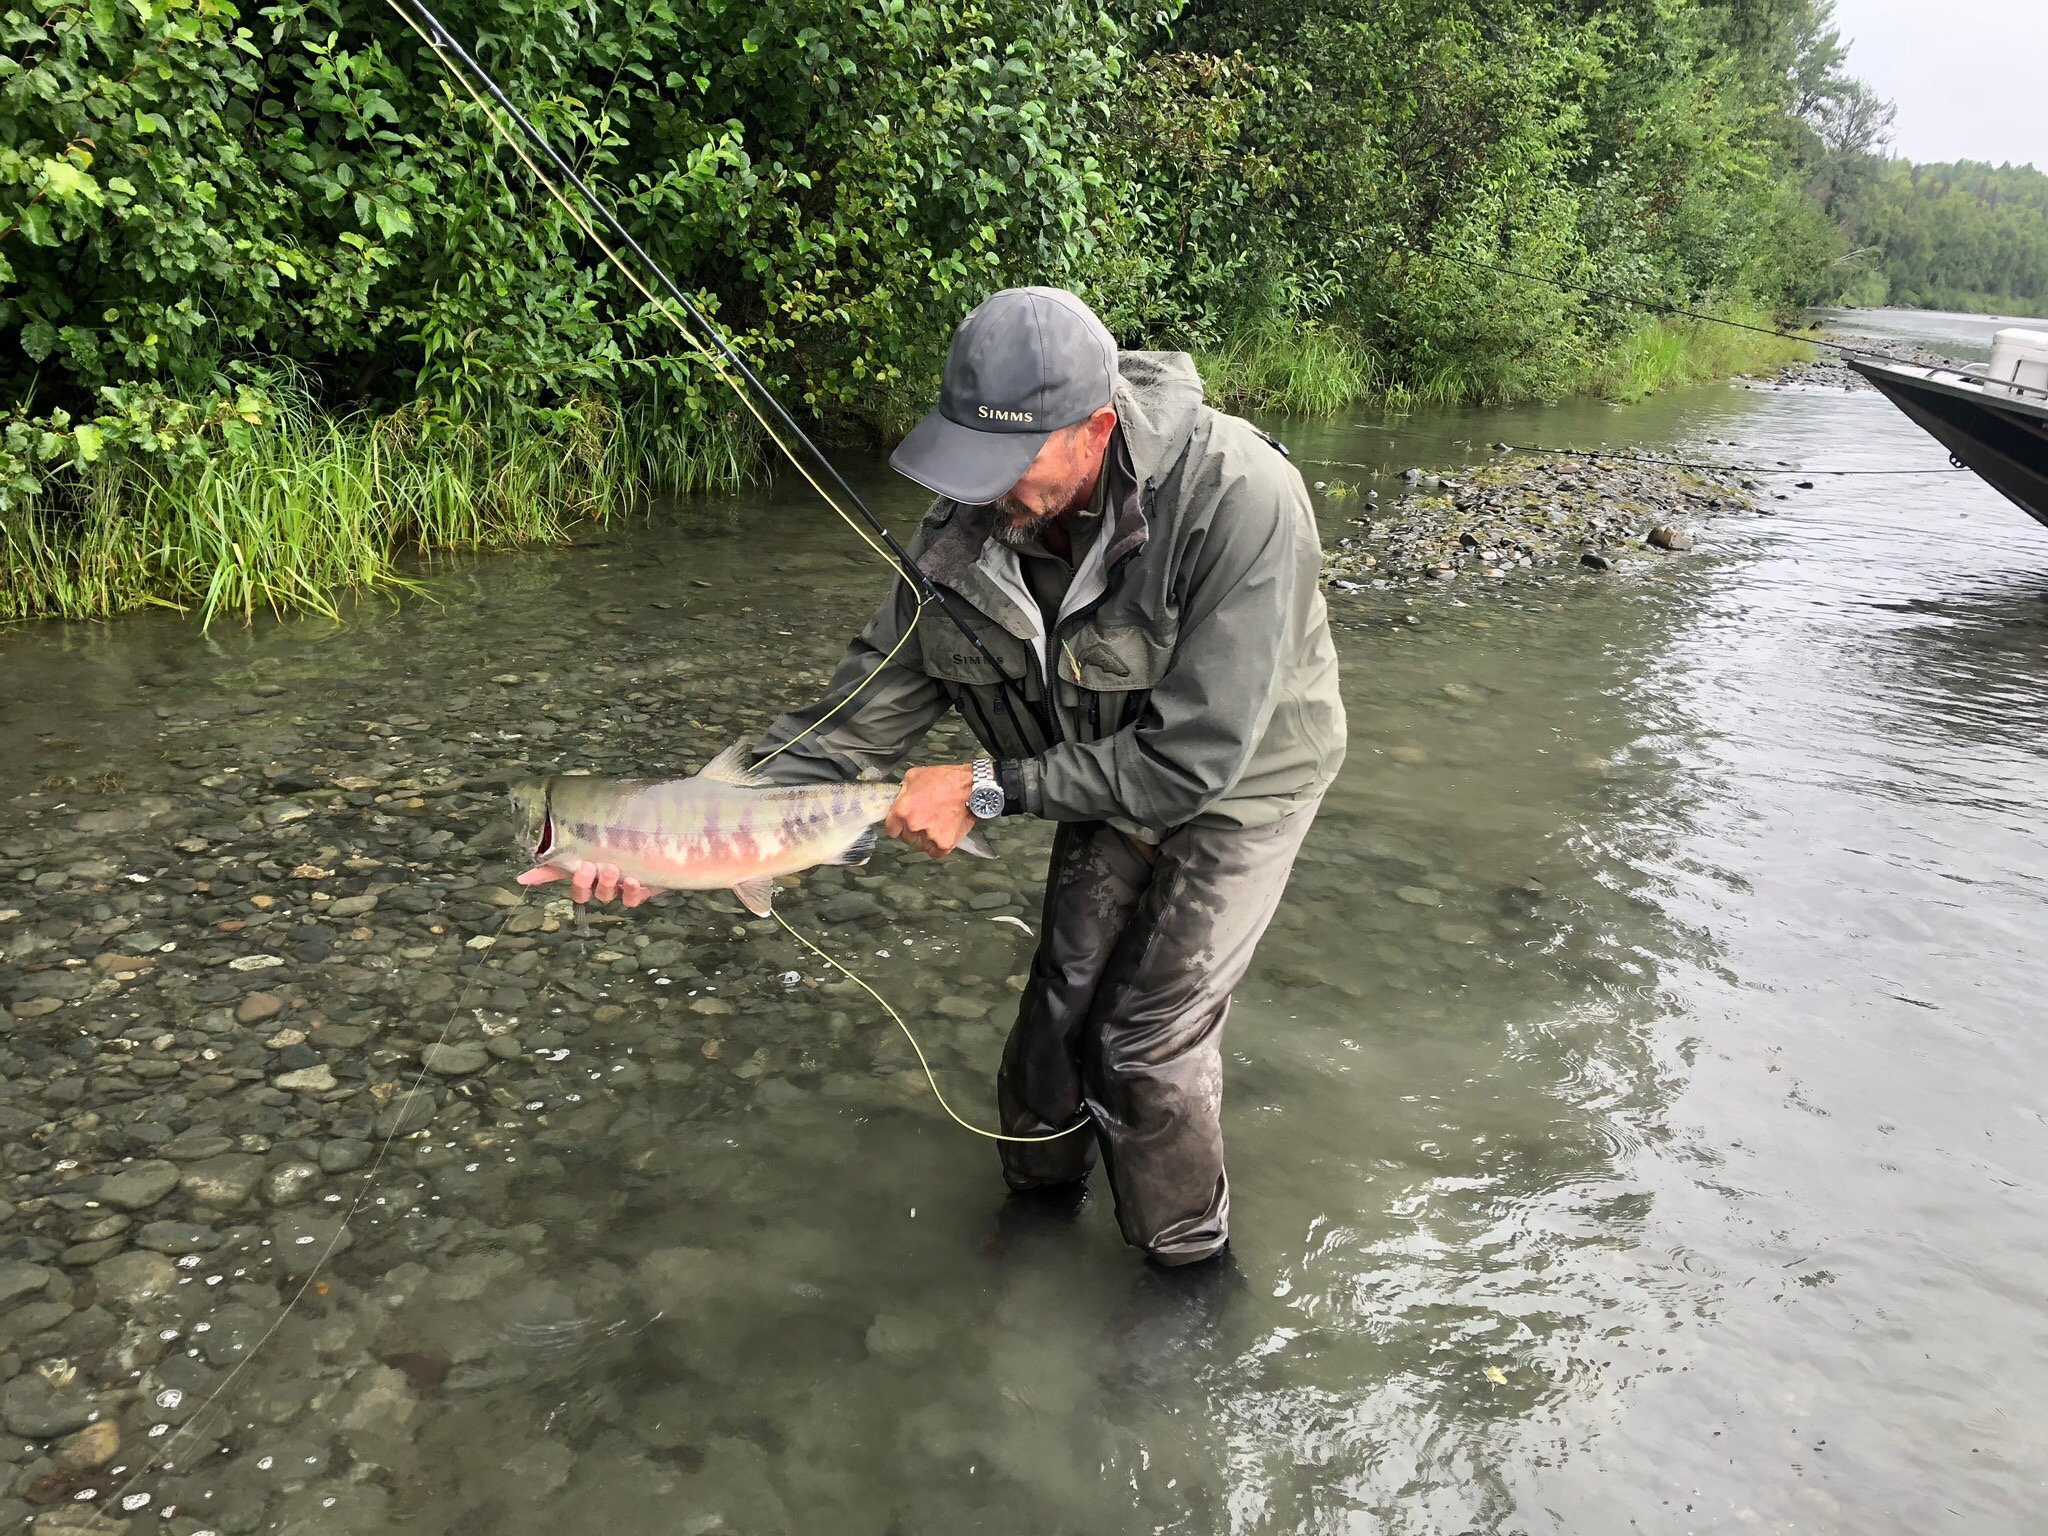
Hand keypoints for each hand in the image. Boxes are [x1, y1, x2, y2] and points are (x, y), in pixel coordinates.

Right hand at [516, 860, 662, 907]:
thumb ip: (556, 863)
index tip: (575, 867)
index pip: (569, 885)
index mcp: (585, 876)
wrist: (654, 845)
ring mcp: (619, 890)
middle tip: (590, 866)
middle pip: (586, 893)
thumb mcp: (587, 847)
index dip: (568, 882)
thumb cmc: (616, 848)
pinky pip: (633, 899)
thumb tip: (522, 878)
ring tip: (613, 870)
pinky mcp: (640, 891)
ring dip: (608, 884)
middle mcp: (600, 885)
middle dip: (585, 882)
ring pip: (608, 896)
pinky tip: (634, 881)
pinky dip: (632, 892)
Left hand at [885, 764, 978, 858]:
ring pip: (920, 846)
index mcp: (902, 809)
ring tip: (937, 824)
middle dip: (913, 831)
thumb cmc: (946, 779)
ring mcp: (929, 836)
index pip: (891, 829)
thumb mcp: (915, 775)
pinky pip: (936, 852)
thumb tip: (898, 798)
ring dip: (926, 839)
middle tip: (926, 819)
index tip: (903, 824)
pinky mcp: (944, 843)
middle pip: (906, 838)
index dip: (898, 826)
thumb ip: (902, 791)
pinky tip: (943, 834)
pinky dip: (939, 846)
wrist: (971, 787)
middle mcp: (913, 825)